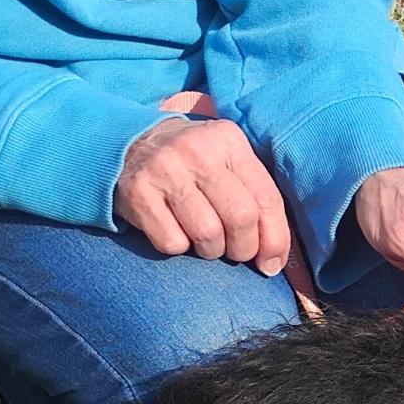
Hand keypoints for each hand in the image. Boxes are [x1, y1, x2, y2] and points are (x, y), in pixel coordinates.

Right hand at [114, 118, 288, 275]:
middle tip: (236, 252)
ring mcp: (164, 169)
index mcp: (229, 141)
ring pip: (207, 234)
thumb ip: (256, 198)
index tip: (271, 263)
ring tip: (205, 240)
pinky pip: (172, 242)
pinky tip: (175, 231)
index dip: (275, 239)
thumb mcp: (227, 162)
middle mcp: (197, 150)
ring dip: (211, 250)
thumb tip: (275, 259)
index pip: (266, 198)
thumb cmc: (194, 165)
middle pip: (240, 217)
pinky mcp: (137, 192)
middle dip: (244, 248)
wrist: (128, 145)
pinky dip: (179, 247)